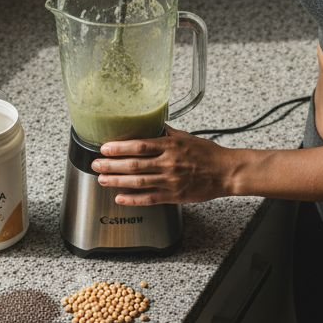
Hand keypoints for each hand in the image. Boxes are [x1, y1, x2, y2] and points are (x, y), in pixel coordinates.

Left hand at [91, 126, 232, 205]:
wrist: (226, 172)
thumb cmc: (208, 154)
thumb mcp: (186, 137)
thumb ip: (166, 133)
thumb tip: (151, 124)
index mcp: (170, 147)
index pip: (139, 146)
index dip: (119, 148)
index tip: (105, 148)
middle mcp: (168, 164)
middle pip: (134, 165)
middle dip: (111, 165)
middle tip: (96, 164)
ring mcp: (170, 181)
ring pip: (138, 182)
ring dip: (117, 181)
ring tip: (102, 179)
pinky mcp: (174, 196)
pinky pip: (149, 199)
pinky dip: (133, 199)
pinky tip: (120, 198)